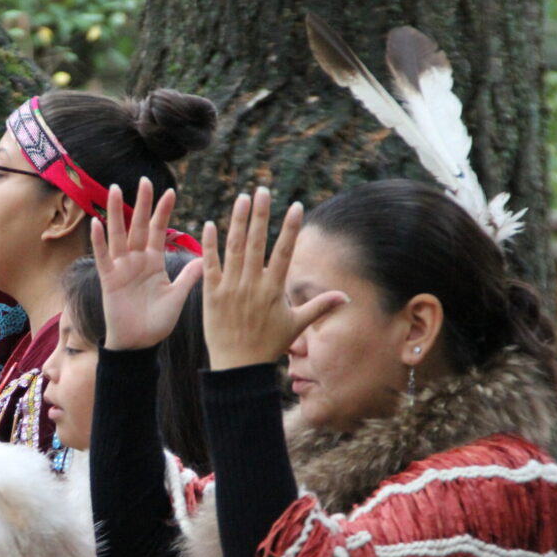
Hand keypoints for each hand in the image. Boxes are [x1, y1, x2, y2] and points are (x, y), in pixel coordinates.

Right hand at [91, 178, 204, 350]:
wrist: (138, 345)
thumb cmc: (156, 324)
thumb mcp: (177, 298)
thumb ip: (188, 278)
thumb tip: (206, 260)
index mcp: (154, 262)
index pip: (159, 231)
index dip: (163, 212)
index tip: (171, 191)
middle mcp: (137, 261)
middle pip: (138, 226)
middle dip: (142, 204)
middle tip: (144, 180)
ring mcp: (121, 268)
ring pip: (119, 235)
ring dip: (115, 213)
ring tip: (114, 190)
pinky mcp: (108, 280)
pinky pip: (103, 257)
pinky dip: (100, 241)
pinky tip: (96, 223)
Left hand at [200, 187, 347, 369]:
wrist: (238, 366)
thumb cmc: (268, 346)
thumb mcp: (296, 325)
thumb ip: (320, 306)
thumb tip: (347, 297)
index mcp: (273, 289)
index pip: (284, 252)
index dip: (290, 228)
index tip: (294, 205)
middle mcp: (252, 284)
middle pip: (257, 242)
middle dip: (260, 214)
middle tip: (262, 189)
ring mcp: (230, 288)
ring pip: (234, 248)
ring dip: (237, 221)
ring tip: (240, 198)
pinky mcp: (211, 294)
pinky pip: (210, 265)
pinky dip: (209, 245)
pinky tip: (209, 224)